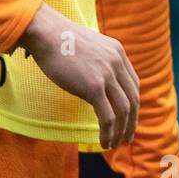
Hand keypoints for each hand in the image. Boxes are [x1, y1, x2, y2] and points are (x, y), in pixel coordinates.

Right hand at [15, 2, 138, 148]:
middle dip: (132, 122)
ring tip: (113, 144)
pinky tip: (104, 142)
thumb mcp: (87, 46)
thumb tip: (93, 78)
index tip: (128, 118)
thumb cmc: (58, 40)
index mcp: (117, 52)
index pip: (133, 84)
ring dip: (120, 131)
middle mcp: (117, 63)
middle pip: (132, 99)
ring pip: (123, 111)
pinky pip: (108, 117)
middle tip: (127, 137)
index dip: (133, 104)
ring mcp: (107, 74)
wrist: (45, 33)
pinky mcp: (94, 86)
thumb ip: (96, 60)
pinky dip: (108, 133)